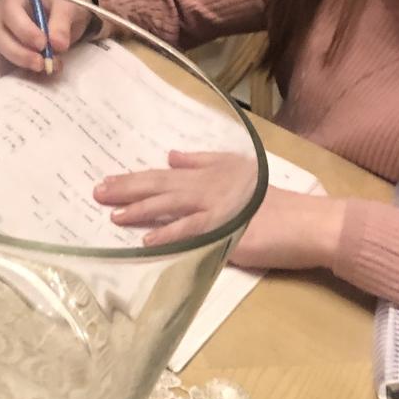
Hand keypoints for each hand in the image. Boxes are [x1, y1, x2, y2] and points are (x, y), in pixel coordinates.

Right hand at [0, 0, 90, 73]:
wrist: (68, 10)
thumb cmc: (63, 1)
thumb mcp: (68, 6)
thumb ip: (62, 22)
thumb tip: (57, 45)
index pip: (10, 12)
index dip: (23, 29)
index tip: (42, 43)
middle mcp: (4, 13)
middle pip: (0, 36)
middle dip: (19, 53)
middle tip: (41, 63)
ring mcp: (6, 31)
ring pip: (4, 51)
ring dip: (24, 62)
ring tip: (49, 66)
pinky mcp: (12, 46)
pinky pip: (14, 59)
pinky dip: (30, 66)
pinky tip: (49, 67)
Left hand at [94, 150, 259, 246]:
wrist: (300, 220)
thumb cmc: (269, 198)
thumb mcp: (235, 168)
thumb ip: (202, 161)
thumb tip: (171, 156)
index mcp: (206, 172)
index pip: (163, 174)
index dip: (134, 179)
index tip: (108, 181)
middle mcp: (204, 186)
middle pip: (159, 186)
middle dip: (127, 189)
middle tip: (97, 192)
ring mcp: (213, 207)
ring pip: (169, 206)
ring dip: (140, 210)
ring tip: (114, 215)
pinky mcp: (223, 230)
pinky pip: (190, 232)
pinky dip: (168, 235)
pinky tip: (147, 241)